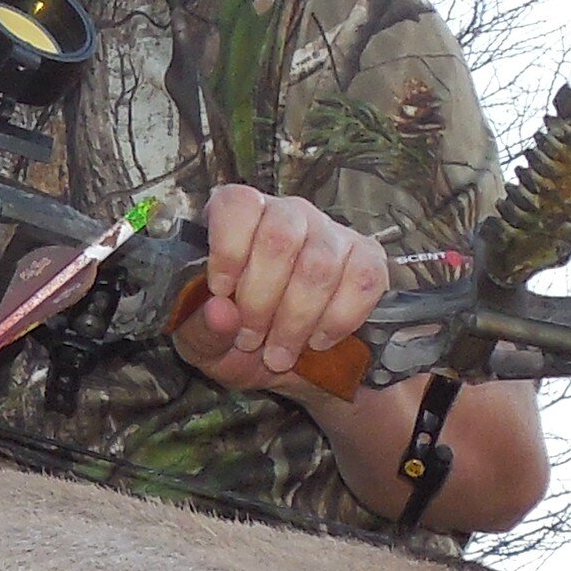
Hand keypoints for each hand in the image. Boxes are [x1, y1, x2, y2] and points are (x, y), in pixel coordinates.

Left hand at [167, 183, 389, 406]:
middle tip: (251, 340)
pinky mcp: (369, 259)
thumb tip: (220, 311)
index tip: (222, 292)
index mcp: (241, 219)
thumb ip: (202, 330)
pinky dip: (338, 321)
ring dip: (296, 320)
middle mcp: (288, 214)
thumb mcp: (207, 345)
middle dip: (261, 301)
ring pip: (319, 266)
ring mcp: (332, 233)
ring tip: (280, 353)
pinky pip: (363, 281)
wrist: (295, 365)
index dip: (228, 249)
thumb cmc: (240, 343)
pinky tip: (319, 341)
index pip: (237, 204)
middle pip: (279, 239)